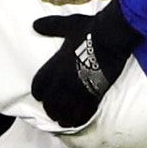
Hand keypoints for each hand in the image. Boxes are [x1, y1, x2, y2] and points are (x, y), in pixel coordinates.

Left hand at [29, 0, 142, 127]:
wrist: (112, 37)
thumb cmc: (90, 29)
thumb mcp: (67, 25)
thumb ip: (51, 27)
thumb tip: (35, 25)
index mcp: (55, 64)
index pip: (39, 85)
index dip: (38, 92)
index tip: (40, 95)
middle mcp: (63, 80)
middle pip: (50, 103)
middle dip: (50, 108)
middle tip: (53, 111)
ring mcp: (78, 89)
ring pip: (64, 112)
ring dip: (61, 117)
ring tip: (62, 119)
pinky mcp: (94, 94)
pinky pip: (82, 114)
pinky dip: (77, 120)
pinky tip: (75, 122)